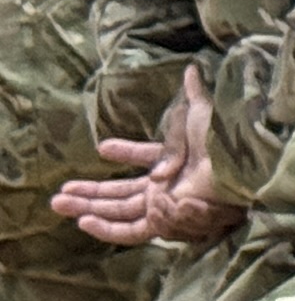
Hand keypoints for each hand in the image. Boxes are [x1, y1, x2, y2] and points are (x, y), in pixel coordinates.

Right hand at [61, 68, 236, 246]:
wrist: (231, 163)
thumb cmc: (220, 137)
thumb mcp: (202, 111)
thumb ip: (193, 93)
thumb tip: (194, 69)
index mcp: (176, 160)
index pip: (147, 157)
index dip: (126, 152)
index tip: (103, 147)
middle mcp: (168, 185)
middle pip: (122, 193)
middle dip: (90, 192)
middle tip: (61, 192)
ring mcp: (163, 204)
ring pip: (119, 211)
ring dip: (87, 207)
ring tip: (58, 202)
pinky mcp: (162, 219)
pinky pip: (131, 231)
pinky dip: (107, 228)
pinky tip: (83, 222)